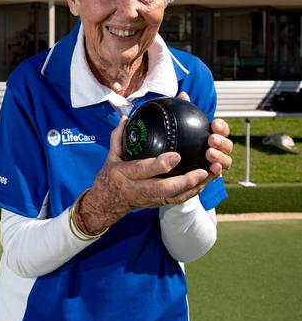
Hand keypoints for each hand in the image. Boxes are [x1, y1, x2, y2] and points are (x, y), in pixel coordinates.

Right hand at [76, 116, 210, 232]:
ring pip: (175, 196)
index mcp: (124, 174)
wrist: (108, 201)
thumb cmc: (110, 175)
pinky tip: (208, 179)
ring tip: (212, 173)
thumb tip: (127, 118)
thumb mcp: (111, 155)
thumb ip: (119, 136)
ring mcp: (150, 198)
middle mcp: (138, 188)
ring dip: (195, 186)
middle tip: (203, 170)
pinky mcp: (159, 202)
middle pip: (164, 188)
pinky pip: (179, 199)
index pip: (143, 170)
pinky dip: (195, 190)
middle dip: (185, 181)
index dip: (160, 165)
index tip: (176, 155)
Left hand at [176, 92, 232, 182]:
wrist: (169, 164)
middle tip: (211, 139)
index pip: (222, 130)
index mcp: (212, 136)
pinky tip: (211, 169)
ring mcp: (215, 164)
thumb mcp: (178, 125)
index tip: (214, 124)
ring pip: (225, 161)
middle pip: (228, 146)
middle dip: (222, 142)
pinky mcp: (209, 177)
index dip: (221, 127)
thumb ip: (182, 110)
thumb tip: (183, 94)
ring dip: (220, 157)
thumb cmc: (177, 140)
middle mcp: (217, 150)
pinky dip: (216, 172)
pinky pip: (217, 175)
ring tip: (209, 154)